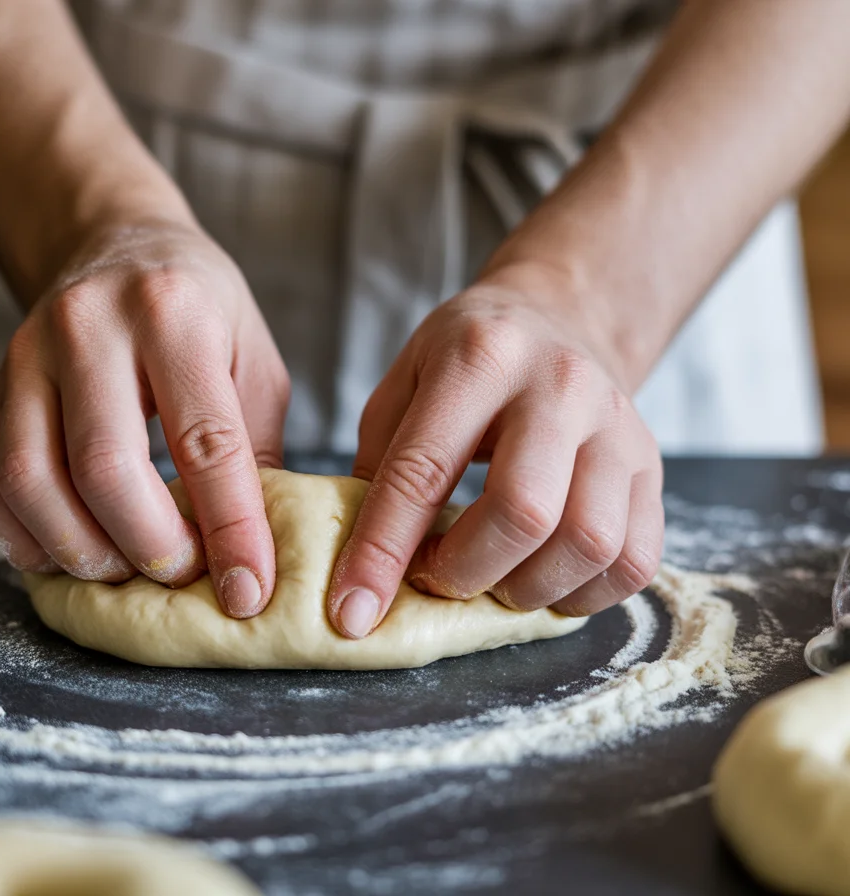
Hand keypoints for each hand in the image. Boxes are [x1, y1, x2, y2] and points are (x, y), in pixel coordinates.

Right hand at [0, 218, 289, 617]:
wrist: (114, 243)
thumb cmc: (197, 310)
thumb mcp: (252, 359)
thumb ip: (254, 448)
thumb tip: (250, 552)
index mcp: (172, 313)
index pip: (205, 442)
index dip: (230, 529)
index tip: (248, 591)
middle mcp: (88, 328)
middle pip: (104, 467)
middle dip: (148, 545)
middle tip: (181, 573)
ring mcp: (26, 357)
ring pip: (30, 480)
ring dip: (81, 549)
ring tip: (125, 566)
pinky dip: (22, 536)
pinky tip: (66, 549)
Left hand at [327, 270, 663, 637]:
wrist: (560, 318)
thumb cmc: (468, 361)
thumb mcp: (404, 384)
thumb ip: (381, 465)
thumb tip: (363, 569)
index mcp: (480, 357)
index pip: (423, 470)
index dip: (382, 551)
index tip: (352, 612)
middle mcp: (560, 386)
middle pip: (523, 511)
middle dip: (466, 572)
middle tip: (435, 578)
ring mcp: (618, 427)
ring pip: (588, 542)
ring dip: (527, 589)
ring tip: (492, 580)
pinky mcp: (652, 467)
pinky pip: (635, 560)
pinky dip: (584, 594)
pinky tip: (543, 580)